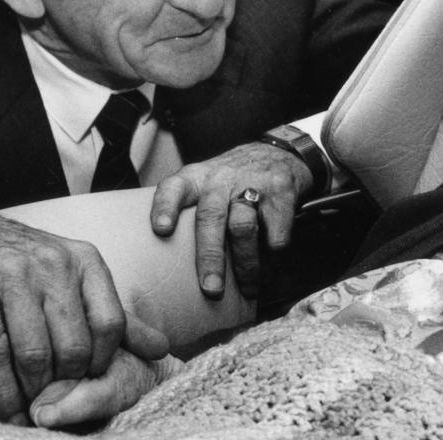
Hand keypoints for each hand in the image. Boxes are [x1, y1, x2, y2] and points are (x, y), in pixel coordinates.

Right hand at [0, 204, 168, 423]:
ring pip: (35, 354)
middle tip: (56, 402)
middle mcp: (53, 264)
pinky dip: (0, 391)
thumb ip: (115, 315)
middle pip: (74, 345)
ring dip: (32, 393)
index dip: (103, 362)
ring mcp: (12, 276)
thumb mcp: (73, 278)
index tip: (88, 380)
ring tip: (31, 409)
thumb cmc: (20, 266)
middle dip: (66, 384)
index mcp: (84, 260)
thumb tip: (161, 348)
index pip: (112, 322)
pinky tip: (3, 407)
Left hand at [151, 142, 312, 298]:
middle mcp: (220, 179)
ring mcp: (251, 184)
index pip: (174, 188)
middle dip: (210, 256)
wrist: (277, 153)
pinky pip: (275, 230)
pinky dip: (273, 252)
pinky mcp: (280, 193)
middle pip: (211, 216)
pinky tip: (272, 264)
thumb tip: (170, 263)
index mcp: (195, 178)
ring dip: (245, 263)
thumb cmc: (231, 180)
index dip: (165, 208)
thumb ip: (189, 210)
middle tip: (211, 288)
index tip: (162, 230)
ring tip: (248, 288)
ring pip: (243, 227)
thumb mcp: (205, 183)